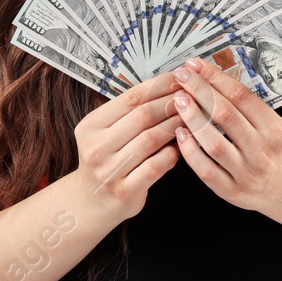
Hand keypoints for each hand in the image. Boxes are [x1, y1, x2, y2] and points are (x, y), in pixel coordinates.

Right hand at [72, 70, 186, 223]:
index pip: (130, 97)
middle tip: (192, 95)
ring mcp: (109, 170)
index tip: (179, 78)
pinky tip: (180, 146)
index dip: (159, 86)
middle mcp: (96, 147)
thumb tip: (169, 86)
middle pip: (142, 116)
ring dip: (175, 125)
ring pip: (150, 139)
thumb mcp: (106, 133)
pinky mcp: (125, 190)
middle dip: (171, 103)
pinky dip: (171, 153)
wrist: (90, 202)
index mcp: (91, 126)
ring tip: (191, 117)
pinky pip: (155, 166)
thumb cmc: (107, 160)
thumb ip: (130, 113)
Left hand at [171, 57, 281, 216]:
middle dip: (199, 91)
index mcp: (274, 128)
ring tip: (178, 101)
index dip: (215, 78)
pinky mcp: (232, 191)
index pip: (241, 96)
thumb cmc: (279, 152)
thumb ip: (249, 108)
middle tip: (182, 77)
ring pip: (214, 143)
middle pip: (225, 115)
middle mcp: (261, 150)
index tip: (196, 66)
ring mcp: (246, 173)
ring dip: (192, 119)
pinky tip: (180, 134)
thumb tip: (213, 80)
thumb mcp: (276, 124)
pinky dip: (190, 151)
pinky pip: (206, 170)